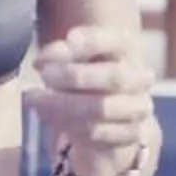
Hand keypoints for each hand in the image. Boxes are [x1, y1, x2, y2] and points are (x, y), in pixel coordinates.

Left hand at [33, 24, 155, 175]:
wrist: (112, 120)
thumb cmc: (87, 80)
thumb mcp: (73, 61)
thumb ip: (60, 55)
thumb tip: (42, 61)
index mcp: (127, 52)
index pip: (117, 42)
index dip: (93, 40)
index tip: (69, 38)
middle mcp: (139, 79)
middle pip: (115, 77)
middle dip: (76, 76)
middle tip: (44, 75)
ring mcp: (138, 110)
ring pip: (103, 109)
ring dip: (64, 105)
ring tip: (36, 100)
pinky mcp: (130, 136)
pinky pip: (98, 134)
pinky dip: (70, 127)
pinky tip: (50, 119)